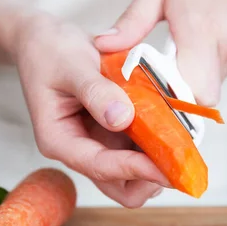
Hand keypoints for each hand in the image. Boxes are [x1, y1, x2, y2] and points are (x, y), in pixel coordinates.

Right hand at [11, 13, 169, 206]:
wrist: (45, 39)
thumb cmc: (50, 50)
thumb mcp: (71, 65)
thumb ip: (95, 91)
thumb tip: (122, 118)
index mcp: (60, 140)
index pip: (99, 167)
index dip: (135, 169)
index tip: (168, 167)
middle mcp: (80, 149)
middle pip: (119, 186)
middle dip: (150, 178)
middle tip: (180, 159)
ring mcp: (98, 143)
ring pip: (133, 173)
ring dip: (157, 163)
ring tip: (181, 142)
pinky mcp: (113, 132)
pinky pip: (139, 149)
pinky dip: (158, 143)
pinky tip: (174, 126)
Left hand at [94, 0, 226, 105]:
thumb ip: (132, 22)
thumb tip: (106, 46)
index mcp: (202, 26)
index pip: (196, 91)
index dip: (175, 99)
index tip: (157, 92)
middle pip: (204, 94)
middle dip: (182, 90)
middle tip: (166, 70)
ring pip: (216, 83)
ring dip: (197, 73)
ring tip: (188, 44)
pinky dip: (212, 62)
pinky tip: (206, 37)